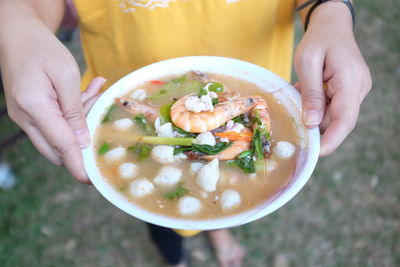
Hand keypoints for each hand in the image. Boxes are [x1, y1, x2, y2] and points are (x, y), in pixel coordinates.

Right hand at [1, 23, 104, 182]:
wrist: (16, 33)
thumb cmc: (42, 49)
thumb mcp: (65, 76)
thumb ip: (74, 111)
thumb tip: (81, 142)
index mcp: (34, 108)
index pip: (61, 145)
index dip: (78, 164)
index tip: (91, 180)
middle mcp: (25, 117)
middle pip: (57, 147)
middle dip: (82, 137)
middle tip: (98, 110)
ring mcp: (24, 116)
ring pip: (58, 134)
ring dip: (79, 121)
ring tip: (93, 92)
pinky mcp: (29, 111)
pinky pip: (54, 122)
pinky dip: (71, 114)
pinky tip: (86, 92)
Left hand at [294, 2, 371, 155]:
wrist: (332, 25)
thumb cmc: (318, 40)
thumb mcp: (307, 63)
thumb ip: (311, 94)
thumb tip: (311, 123)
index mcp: (350, 81)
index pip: (344, 119)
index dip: (331, 139)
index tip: (316, 153)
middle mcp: (358, 88)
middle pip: (340, 120)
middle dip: (318, 126)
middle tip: (296, 126)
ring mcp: (356, 89)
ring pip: (335, 114)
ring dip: (315, 113)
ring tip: (300, 95)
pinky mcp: (350, 90)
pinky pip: (334, 106)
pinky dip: (318, 106)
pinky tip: (307, 93)